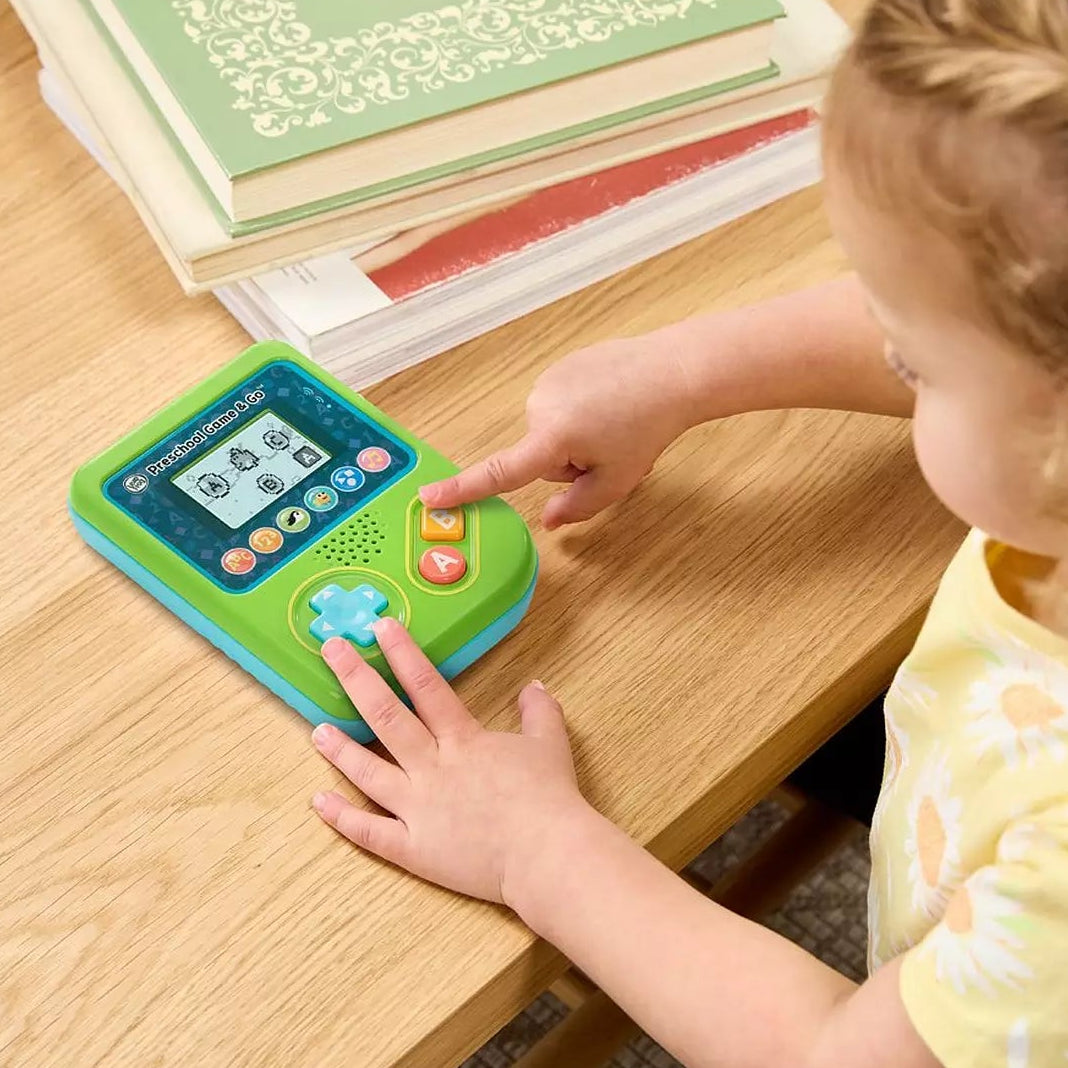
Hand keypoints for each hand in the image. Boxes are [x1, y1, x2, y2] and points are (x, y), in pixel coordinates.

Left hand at [310, 621, 589, 905]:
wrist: (547, 855)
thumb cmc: (550, 798)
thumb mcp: (550, 744)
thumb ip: (539, 712)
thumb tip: (535, 686)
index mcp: (463, 740)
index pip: (426, 687)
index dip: (402, 654)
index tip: (380, 627)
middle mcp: (433, 768)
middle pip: (387, 717)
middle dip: (357, 680)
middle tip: (331, 651)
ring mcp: (418, 809)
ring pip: (368, 773)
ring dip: (340, 749)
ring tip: (317, 729)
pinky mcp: (414, 849)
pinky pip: (370, 833)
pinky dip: (342, 818)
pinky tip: (319, 801)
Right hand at [419, 335, 697, 528]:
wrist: (672, 371)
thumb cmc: (648, 426)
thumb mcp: (617, 482)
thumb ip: (576, 507)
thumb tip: (548, 520)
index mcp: (550, 437)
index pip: (499, 472)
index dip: (463, 489)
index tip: (429, 497)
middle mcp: (539, 405)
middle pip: (539, 457)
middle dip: (570, 462)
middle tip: (611, 451)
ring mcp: (548, 382)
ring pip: (550, 431)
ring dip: (577, 436)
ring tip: (616, 424)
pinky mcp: (560, 366)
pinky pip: (561, 405)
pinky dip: (582, 410)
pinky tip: (612, 403)